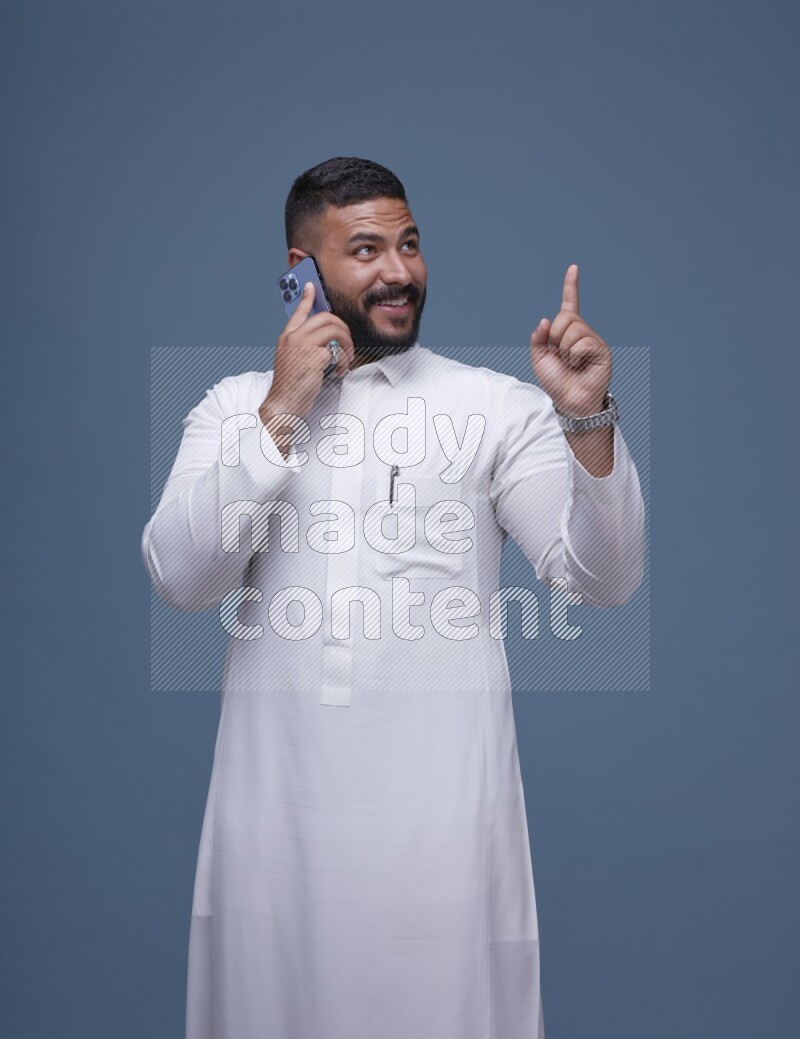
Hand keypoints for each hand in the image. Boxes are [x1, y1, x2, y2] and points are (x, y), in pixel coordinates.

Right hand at [260, 282, 354, 422]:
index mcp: (286, 338)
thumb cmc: (289, 387)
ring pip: (334, 329)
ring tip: (345, 358)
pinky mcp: (315, 356)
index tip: (311, 286)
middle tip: (346, 343)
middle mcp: (294, 338)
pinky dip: (343, 361)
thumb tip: (326, 341)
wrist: (283, 404)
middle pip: (325, 318)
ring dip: (346, 343)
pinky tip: (339, 370)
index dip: (306, 298)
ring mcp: (303, 346)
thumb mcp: (292, 361)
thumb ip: (304, 347)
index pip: (297, 312)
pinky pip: (337, 351)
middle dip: (342, 328)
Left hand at [530, 264, 611, 417]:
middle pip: (566, 317)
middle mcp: (582, 333)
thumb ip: (538, 338)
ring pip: (573, 329)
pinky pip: (583, 342)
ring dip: (565, 349)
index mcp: (567, 332)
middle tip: (560, 354)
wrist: (569, 402)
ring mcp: (593, 341)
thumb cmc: (556, 382)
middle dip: (555, 336)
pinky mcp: (602, 351)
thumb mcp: (539, 358)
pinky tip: (579, 365)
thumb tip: (545, 319)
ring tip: (570, 363)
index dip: (571, 286)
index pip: (569, 305)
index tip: (573, 268)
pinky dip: (575, 355)